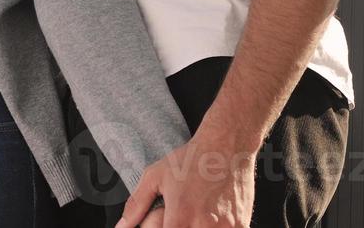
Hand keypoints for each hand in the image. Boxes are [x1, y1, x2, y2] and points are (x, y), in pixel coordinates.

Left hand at [116, 133, 256, 227]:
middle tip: (181, 220)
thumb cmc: (191, 159)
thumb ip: (136, 204)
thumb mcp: (155, 176)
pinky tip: (212, 217)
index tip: (166, 225)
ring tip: (197, 217)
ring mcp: (225, 227)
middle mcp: (203, 225)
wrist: (226, 145)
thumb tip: (122, 226)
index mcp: (180, 216)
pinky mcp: (241, 226)